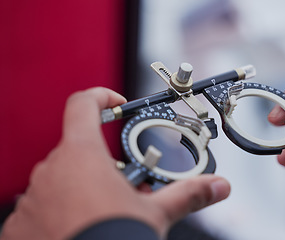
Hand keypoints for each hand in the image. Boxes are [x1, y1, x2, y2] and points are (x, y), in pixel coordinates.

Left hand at [1, 87, 230, 239]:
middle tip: (122, 184)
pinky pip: (42, 206)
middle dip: (102, 163)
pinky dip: (60, 211)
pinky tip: (80, 225)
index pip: (83, 104)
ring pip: (61, 179)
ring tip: (104, 209)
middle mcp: (52, 170)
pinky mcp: (21, 223)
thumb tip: (218, 186)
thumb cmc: (111, 239)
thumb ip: (188, 194)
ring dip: (82, 188)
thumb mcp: (155, 213)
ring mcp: (33, 196)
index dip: (101, 97)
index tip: (116, 105)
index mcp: (82, 156)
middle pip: (78, 149)